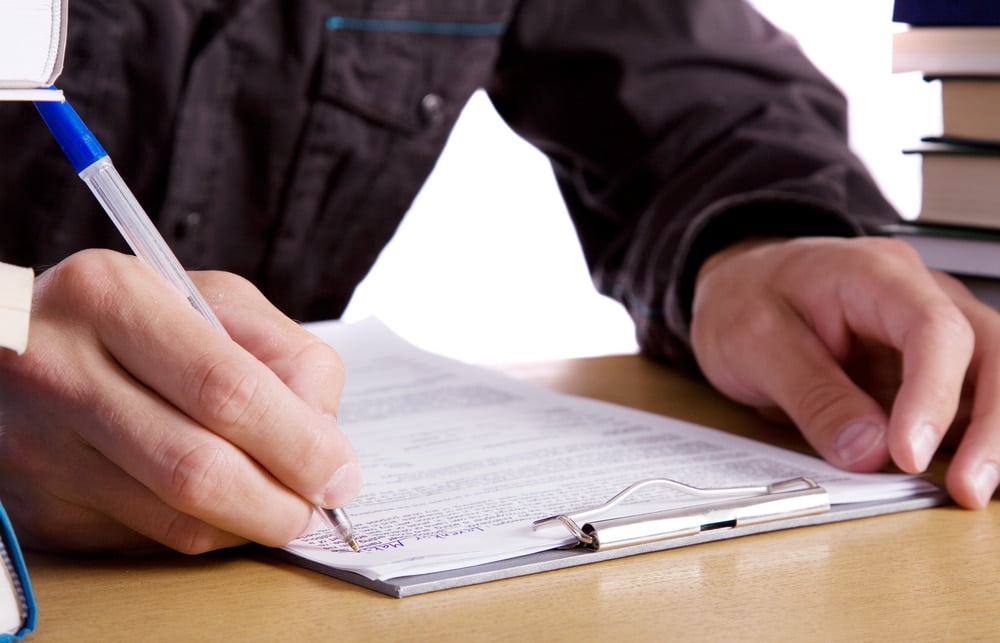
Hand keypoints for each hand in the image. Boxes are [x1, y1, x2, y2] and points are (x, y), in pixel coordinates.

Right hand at [0, 249, 359, 552]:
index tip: (338, 472)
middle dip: (279, 503)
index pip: (226, 390)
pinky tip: (216, 505)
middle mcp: (61, 371)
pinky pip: (145, 540)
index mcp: (112, 298)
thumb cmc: (136, 315)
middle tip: (314, 506)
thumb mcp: (210, 298)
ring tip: (275, 504)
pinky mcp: (36, 506)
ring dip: (247, 525)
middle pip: (198, 470)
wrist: (18, 341)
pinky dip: (201, 532)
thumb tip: (324, 437)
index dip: (298, 444)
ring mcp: (38, 446)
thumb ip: (283, 352)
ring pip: (174, 520)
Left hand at [691, 236, 998, 508]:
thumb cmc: (744, 298)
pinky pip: (964, 402)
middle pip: (990, 351)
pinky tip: (956, 475)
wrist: (737, 286)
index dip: (932, 396)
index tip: (908, 454)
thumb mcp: (753, 342)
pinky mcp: (923, 368)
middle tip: (967, 488)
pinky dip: (967, 440)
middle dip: (991, 425)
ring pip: (989, 377)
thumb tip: (868, 450)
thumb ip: (811, 395)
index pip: (933, 329)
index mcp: (874, 274)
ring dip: (988, 437)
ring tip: (966, 490)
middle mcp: (918, 295)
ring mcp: (927, 332)